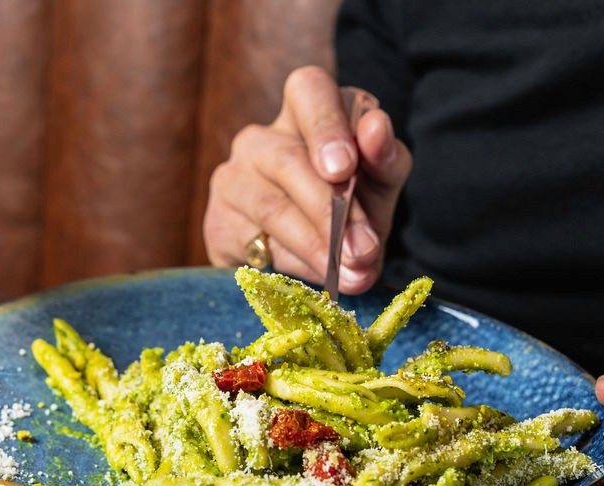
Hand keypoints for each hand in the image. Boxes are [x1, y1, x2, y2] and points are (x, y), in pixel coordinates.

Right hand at [203, 65, 411, 293]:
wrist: (310, 262)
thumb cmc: (350, 209)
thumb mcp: (379, 185)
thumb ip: (385, 159)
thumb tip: (376, 129)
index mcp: (303, 113)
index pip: (308, 89)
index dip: (326, 124)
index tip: (345, 167)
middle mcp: (260, 139)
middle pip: (288, 160)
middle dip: (331, 209)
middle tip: (362, 248)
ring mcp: (232, 179)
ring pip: (272, 207)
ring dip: (316, 244)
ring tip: (349, 272)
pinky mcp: (217, 223)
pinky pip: (258, 243)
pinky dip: (296, 265)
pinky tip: (319, 277)